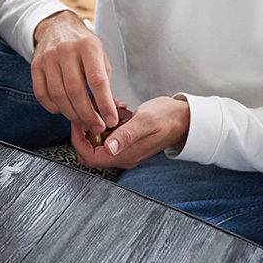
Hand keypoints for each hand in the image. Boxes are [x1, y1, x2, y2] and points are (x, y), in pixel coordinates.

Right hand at [31, 10, 117, 133]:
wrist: (57, 26)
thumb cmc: (83, 45)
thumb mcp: (100, 55)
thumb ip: (104, 81)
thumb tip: (108, 111)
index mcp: (87, 46)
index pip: (96, 79)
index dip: (104, 103)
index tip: (110, 120)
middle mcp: (66, 50)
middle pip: (75, 90)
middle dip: (87, 114)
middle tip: (96, 126)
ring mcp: (48, 58)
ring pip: (57, 95)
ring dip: (71, 114)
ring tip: (82, 121)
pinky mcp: (35, 66)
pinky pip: (42, 94)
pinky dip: (53, 108)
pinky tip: (64, 109)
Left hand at [72, 96, 189, 169]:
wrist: (184, 118)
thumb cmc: (167, 118)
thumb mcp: (145, 121)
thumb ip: (126, 134)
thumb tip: (109, 147)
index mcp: (125, 155)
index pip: (89, 157)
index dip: (78, 140)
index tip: (79, 121)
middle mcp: (123, 156)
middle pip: (90, 150)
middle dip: (86, 130)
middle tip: (90, 111)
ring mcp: (125, 149)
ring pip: (99, 140)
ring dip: (99, 122)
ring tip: (106, 105)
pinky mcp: (128, 140)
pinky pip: (110, 134)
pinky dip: (109, 120)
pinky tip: (117, 108)